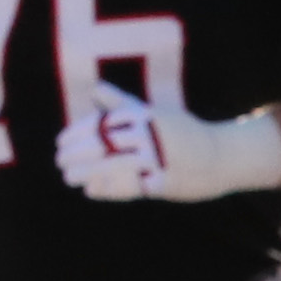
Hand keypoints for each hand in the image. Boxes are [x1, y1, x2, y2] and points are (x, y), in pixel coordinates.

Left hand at [55, 85, 280, 204]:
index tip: (60, 143)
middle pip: (102, 144)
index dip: (76, 133)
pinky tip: (91, 191)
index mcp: (143, 117)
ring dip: (85, 172)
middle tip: (59, 162)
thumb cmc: (182, 133)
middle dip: (76, 153)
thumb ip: (121, 103)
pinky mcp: (164, 182)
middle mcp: (148, 135)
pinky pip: (129, 187)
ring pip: (112, 165)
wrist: (220, 155)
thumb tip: (94, 89)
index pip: (100, 123)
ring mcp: (157, 159)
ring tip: (68, 178)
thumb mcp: (153, 112)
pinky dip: (108, 190)